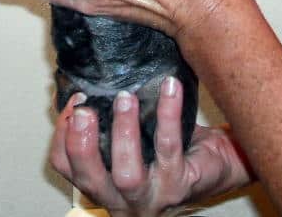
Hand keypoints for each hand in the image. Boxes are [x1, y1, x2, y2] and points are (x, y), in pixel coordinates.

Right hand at [50, 77, 250, 216]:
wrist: (217, 162)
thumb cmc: (170, 146)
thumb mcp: (131, 134)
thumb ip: (106, 119)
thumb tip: (77, 82)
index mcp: (105, 185)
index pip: (67, 168)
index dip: (64, 136)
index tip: (72, 103)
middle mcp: (123, 200)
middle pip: (90, 180)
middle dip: (83, 144)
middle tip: (84, 109)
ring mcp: (152, 197)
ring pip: (127, 174)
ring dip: (123, 132)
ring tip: (125, 97)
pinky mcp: (180, 184)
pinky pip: (169, 147)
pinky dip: (167, 113)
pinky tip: (170, 87)